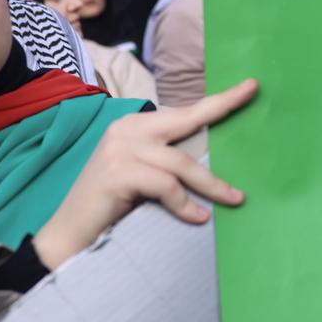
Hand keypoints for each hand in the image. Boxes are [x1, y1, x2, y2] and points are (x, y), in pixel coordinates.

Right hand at [33, 78, 258, 269]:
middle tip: (252, 94)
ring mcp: (120, 149)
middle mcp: (126, 129)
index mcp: (134, 124)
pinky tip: (197, 217)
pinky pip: (166, 187)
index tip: (250, 87)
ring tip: (235, 199)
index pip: (183, 111)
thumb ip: (167, 159)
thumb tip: (213, 160)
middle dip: (222, 107)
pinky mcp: (118, 173)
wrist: (69, 233)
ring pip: (181, 163)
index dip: (217, 100)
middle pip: (185, 120)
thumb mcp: (142, 174)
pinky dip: (185, 204)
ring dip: (211, 185)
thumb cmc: (111, 205)